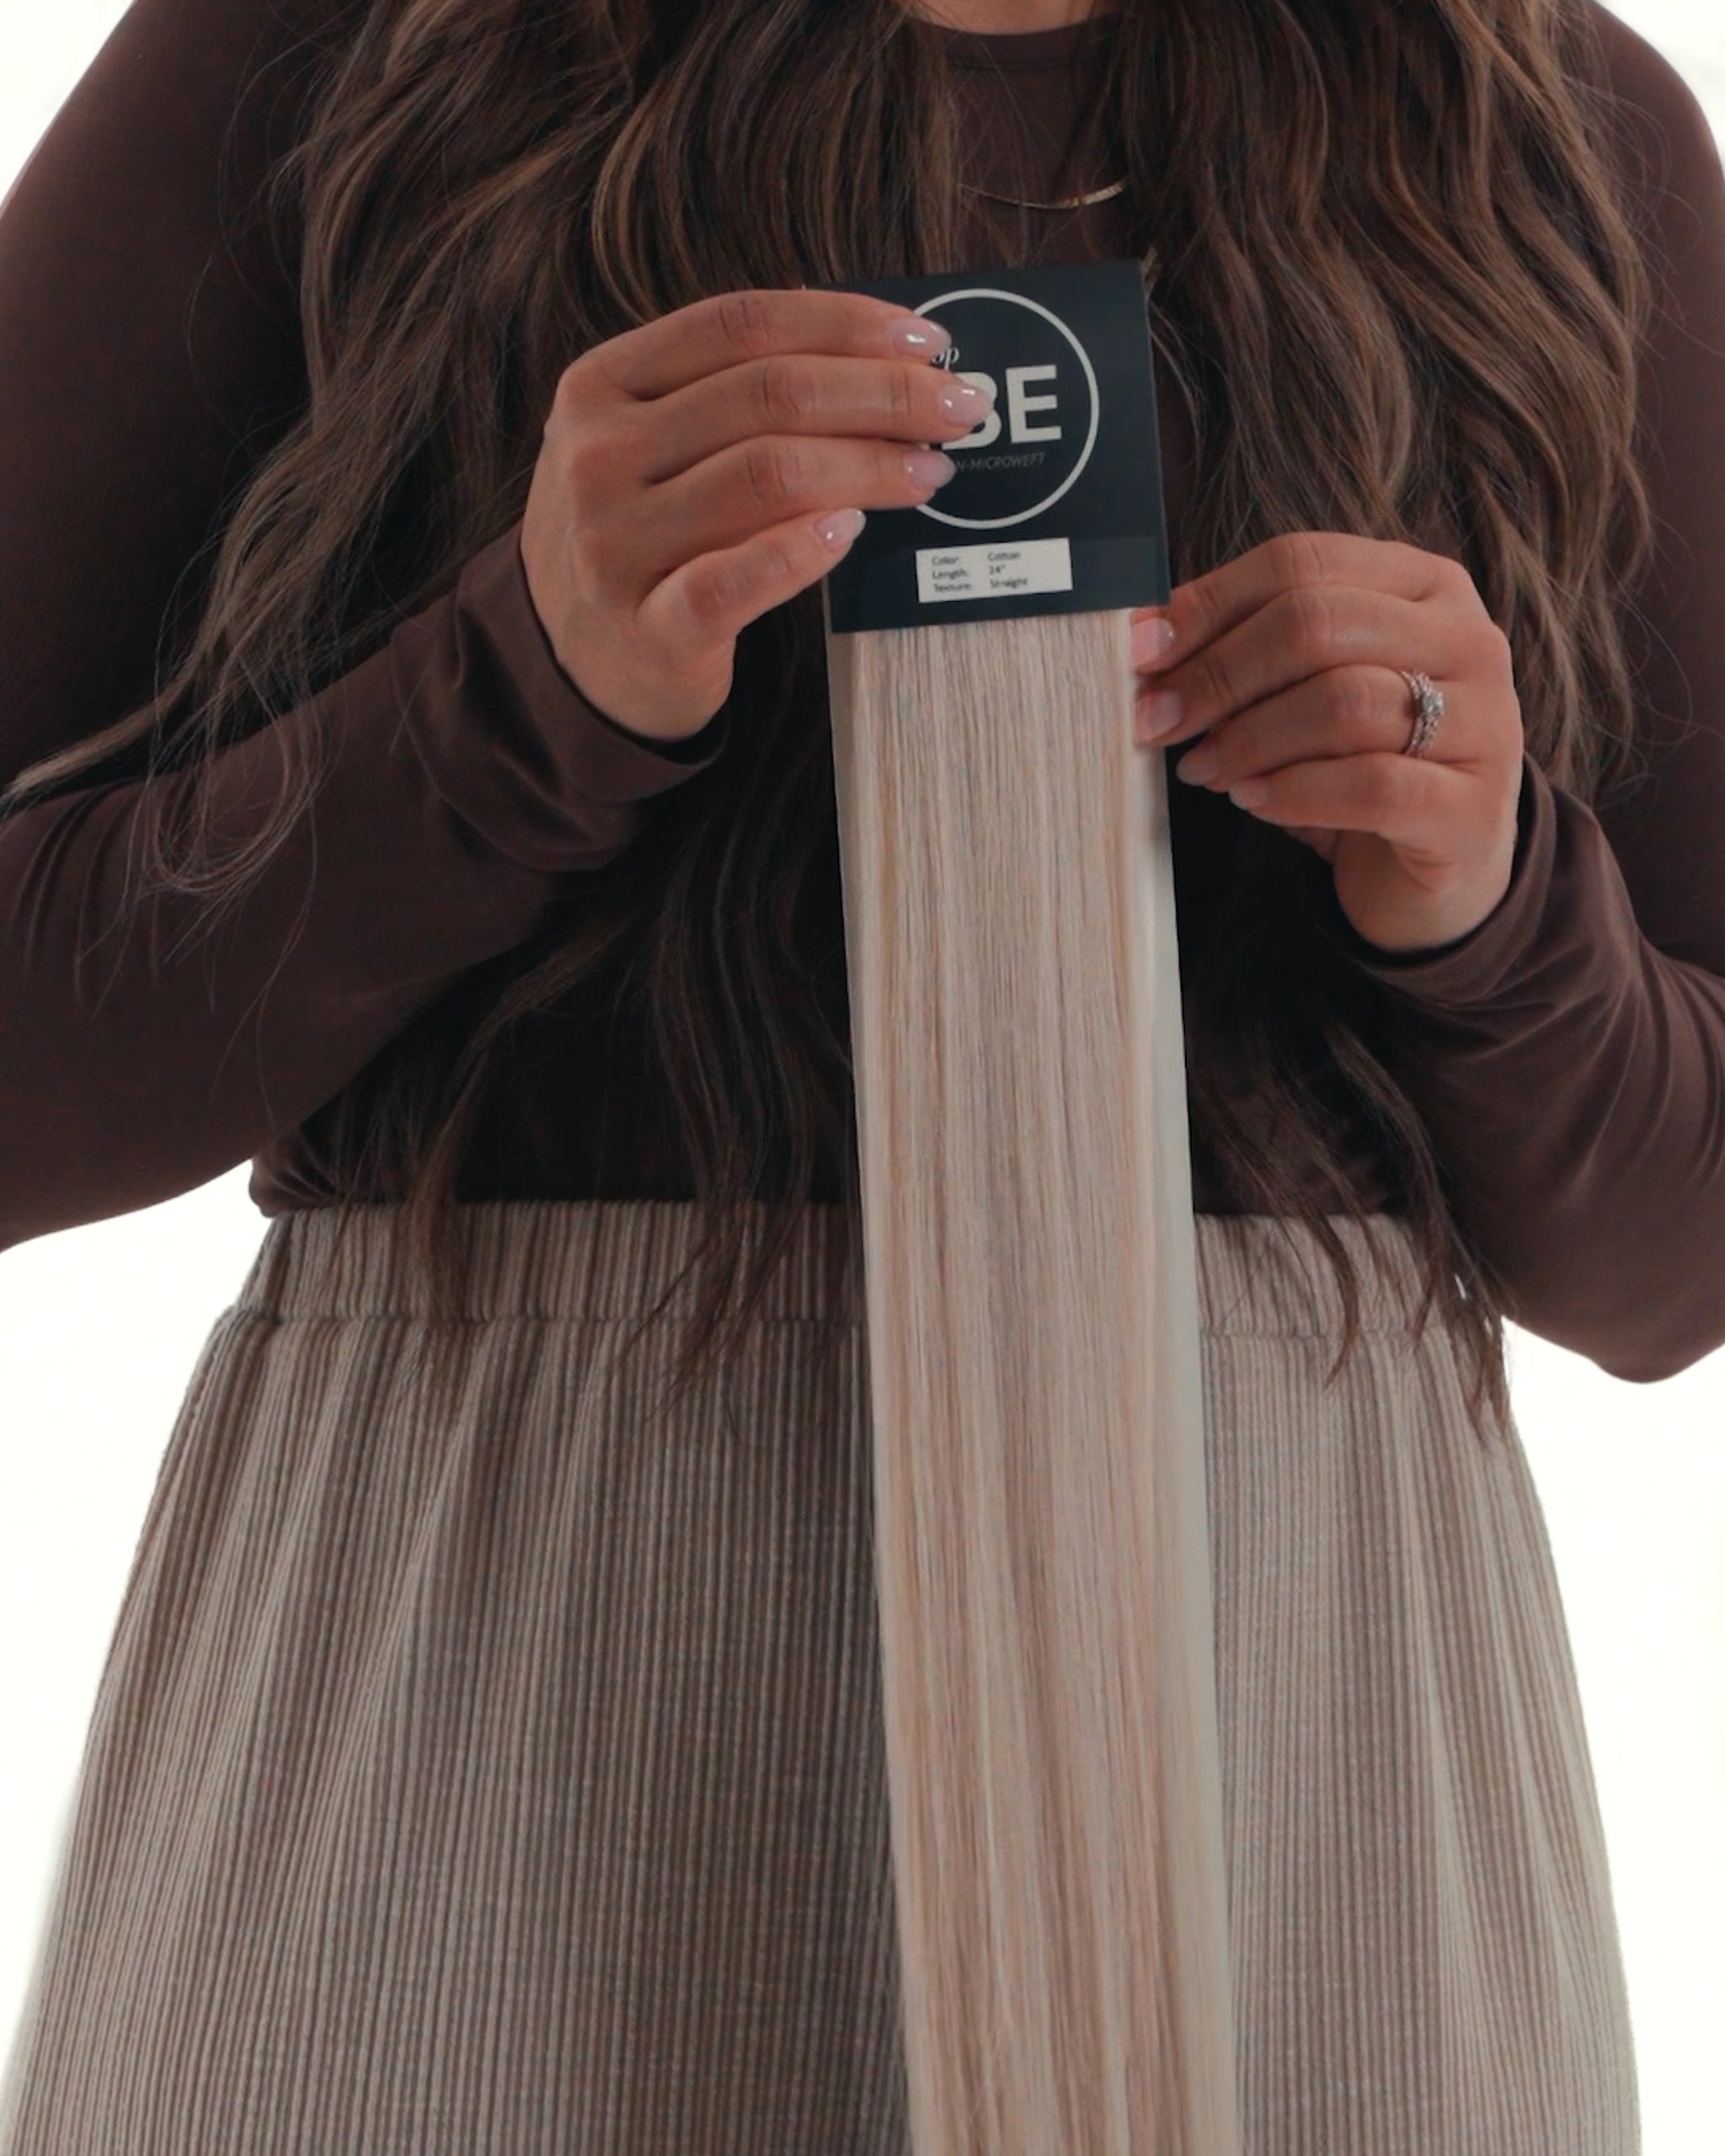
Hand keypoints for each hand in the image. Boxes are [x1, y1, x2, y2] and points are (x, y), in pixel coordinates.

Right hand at [520, 286, 995, 741]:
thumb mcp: (650, 444)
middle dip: (883, 394)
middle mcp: (599, 455)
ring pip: (767, 477)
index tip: (925, 341)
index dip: (846, 324)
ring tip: (928, 471)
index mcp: (602, 385)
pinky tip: (853, 530)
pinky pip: (736, 580)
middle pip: (769, 395)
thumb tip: (876, 355)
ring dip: (869, 468)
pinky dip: (804, 550)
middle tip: (957, 409)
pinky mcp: (648, 627)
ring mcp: (615, 544)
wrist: (571, 665)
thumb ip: (731, 393)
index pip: (742, 324)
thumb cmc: (641, 539)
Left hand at [1130, 531, 1524, 953]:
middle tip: (1159, 721)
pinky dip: (1294, 792)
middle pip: (1318, 623)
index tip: (1142, 655)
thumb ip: (1246, 650)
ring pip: (1344, 702)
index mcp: (1424, 585)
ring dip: (1249, 738)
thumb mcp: (1306, 691)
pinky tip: (1253, 800)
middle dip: (1220, 673)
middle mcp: (1467, 639)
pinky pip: (1372, 786)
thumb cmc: (1359, 764)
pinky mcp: (1472, 809)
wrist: (1439, 868)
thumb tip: (1144, 636)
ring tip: (1203, 768)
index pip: (1302, 563)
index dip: (1208, 605)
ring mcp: (1483, 722)